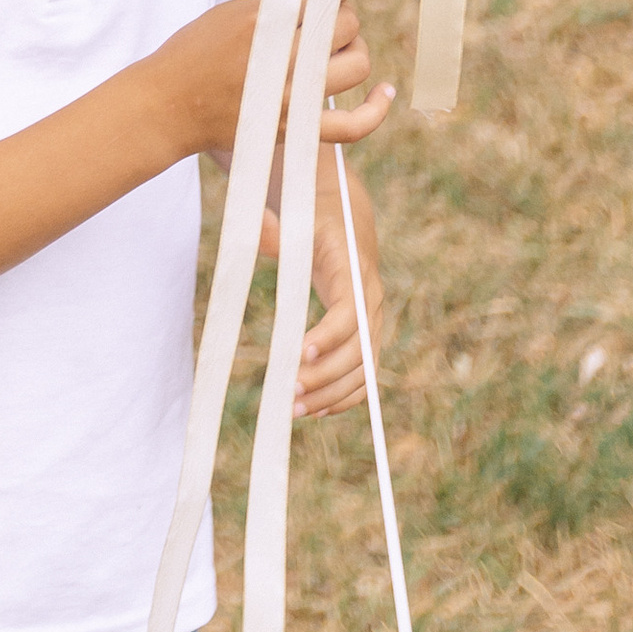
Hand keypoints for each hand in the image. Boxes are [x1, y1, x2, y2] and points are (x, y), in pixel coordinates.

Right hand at [161, 0, 392, 165]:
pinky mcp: (296, 130)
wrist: (168, 107)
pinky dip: (376, 110)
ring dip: (354, 50)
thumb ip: (273, 2)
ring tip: (337, 49)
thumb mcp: (227, 13)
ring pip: (357, 64)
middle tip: (326, 20)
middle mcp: (282, 57)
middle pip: (346, 25)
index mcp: (263, 21)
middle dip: (341, 16)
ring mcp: (292, 97)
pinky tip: (385, 92)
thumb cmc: (193, 54)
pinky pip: (354, 125)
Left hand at [268, 158, 384, 420]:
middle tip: (289, 393)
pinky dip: (345, 398)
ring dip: (332, 395)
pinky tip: (317, 411)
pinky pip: (364, 377)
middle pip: (358, 350)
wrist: (348, 224)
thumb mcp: (296, 220)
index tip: (299, 354)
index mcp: (355, 271)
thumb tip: (259, 224)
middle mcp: (372, 302)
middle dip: (326, 376)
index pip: (349, 311)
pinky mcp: (368, 338)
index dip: (329, 336)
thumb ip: (275, 229)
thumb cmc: (315, 222)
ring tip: (296, 410)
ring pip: (363, 371)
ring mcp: (374, 323)